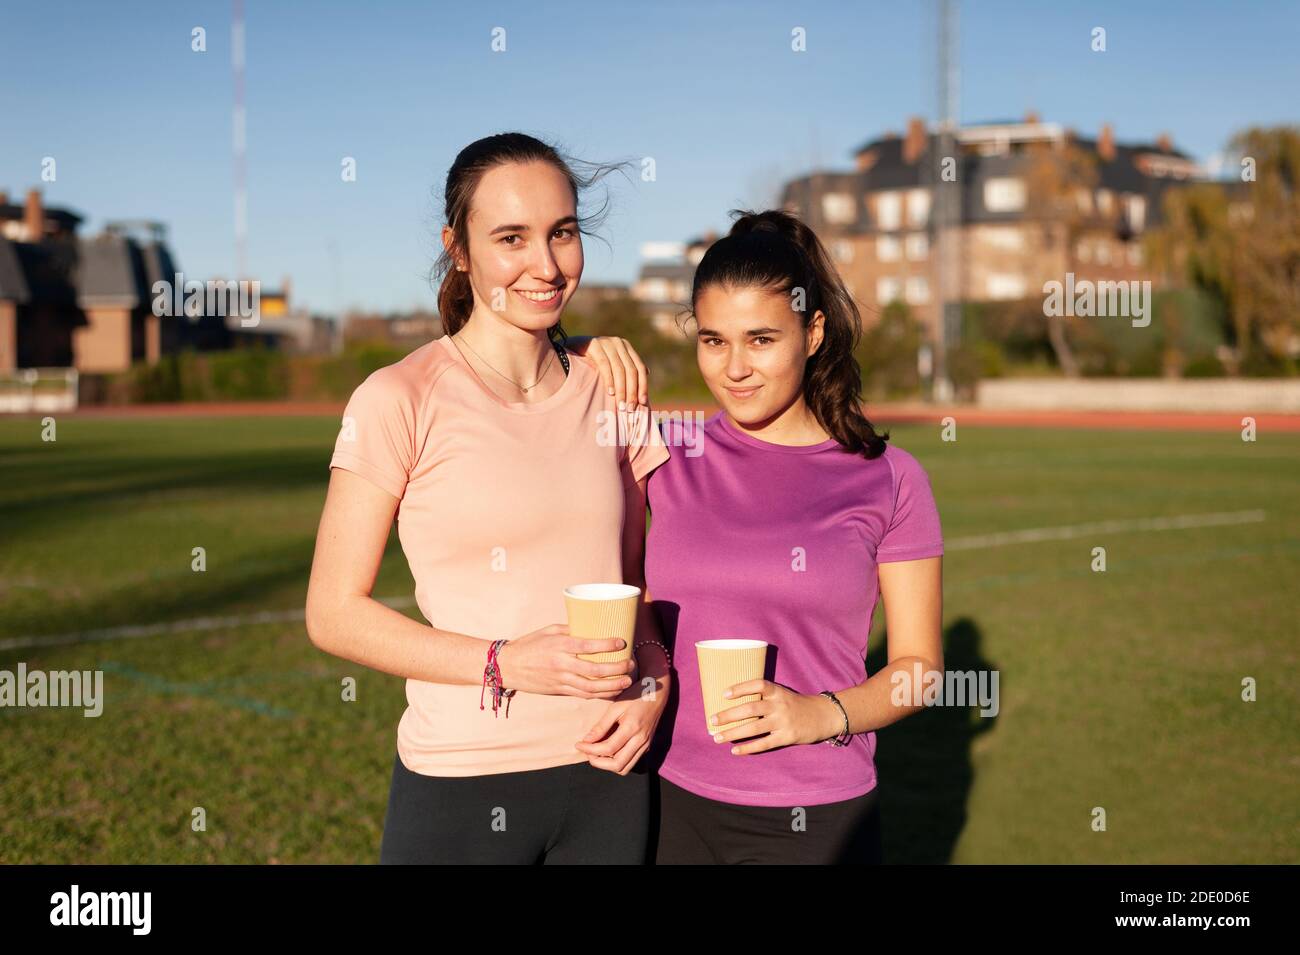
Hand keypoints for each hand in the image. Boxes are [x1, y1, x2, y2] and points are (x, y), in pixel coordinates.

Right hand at [495, 625, 634, 698]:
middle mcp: (561, 664)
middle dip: (616, 669)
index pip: (588, 646)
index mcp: (560, 645)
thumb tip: (593, 627)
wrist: (507, 666)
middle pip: (595, 670)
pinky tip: (612, 692)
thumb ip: (571, 630)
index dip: (608, 645)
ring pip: (591, 687)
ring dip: (612, 686)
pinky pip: (582, 695)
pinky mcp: (559, 691)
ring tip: (626, 682)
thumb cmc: (530, 644)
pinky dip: (599, 695)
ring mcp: (560, 680)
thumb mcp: (549, 630)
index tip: (622, 642)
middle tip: (630, 664)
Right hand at [565, 335, 647, 408]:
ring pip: (619, 369)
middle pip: (631, 370)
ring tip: (620, 405)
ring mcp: (606, 342)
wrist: (568, 347)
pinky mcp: (594, 345)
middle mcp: (618, 343)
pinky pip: (605, 365)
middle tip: (629, 408)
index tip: (642, 403)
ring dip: (621, 389)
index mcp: (626, 347)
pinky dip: (609, 380)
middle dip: (632, 391)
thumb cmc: (591, 358)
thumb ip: (627, 365)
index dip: (642, 386)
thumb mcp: (612, 360)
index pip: (639, 368)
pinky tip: (610, 393)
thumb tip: (648, 372)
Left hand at [574, 673, 669, 773]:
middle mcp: (641, 741)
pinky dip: (617, 761)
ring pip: (625, 768)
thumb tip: (587, 740)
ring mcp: (645, 746)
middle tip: (587, 752)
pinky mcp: (646, 747)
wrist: (657, 694)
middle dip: (598, 762)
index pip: (608, 749)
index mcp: (632, 728)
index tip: (579, 744)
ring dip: (608, 765)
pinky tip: (608, 750)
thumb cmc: (635, 696)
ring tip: (596, 753)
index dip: (590, 750)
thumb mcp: (616, 706)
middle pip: (617, 765)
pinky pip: (630, 762)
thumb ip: (601, 725)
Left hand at [708, 680, 842, 754]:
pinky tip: (735, 751)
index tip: (724, 694)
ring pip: (754, 728)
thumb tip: (734, 704)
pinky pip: (764, 743)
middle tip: (711, 720)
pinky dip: (748, 748)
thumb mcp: (782, 694)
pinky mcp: (787, 737)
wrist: (823, 716)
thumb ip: (764, 697)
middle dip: (729, 715)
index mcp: (777, 691)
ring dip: (733, 733)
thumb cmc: (796, 704)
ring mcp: (783, 722)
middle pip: (750, 709)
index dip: (740, 688)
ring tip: (717, 737)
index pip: (758, 685)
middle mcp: (779, 705)